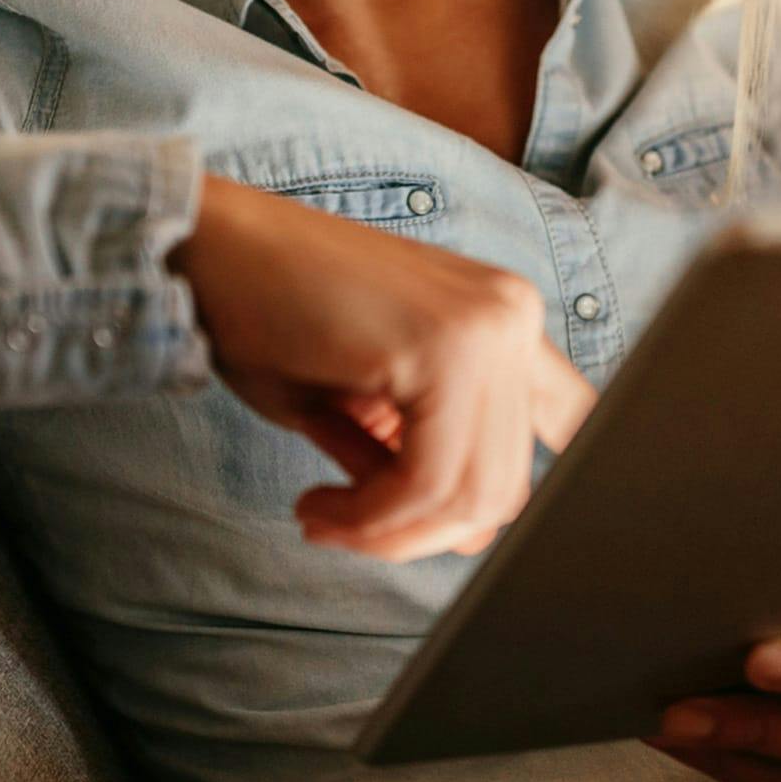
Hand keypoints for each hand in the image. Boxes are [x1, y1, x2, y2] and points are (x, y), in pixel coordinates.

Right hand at [172, 174, 597, 562]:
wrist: (211, 245)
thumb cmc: (272, 313)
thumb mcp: (370, 401)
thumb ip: (430, 455)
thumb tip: (464, 534)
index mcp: (505, 318)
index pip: (570, 431)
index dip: (505, 499)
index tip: (424, 531)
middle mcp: (513, 315)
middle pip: (510, 487)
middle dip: (422, 536)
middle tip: (341, 527)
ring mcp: (488, 324)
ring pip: (476, 495)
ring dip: (390, 533)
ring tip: (324, 516)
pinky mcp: (444, 343)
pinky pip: (427, 481)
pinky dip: (370, 518)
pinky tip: (319, 505)